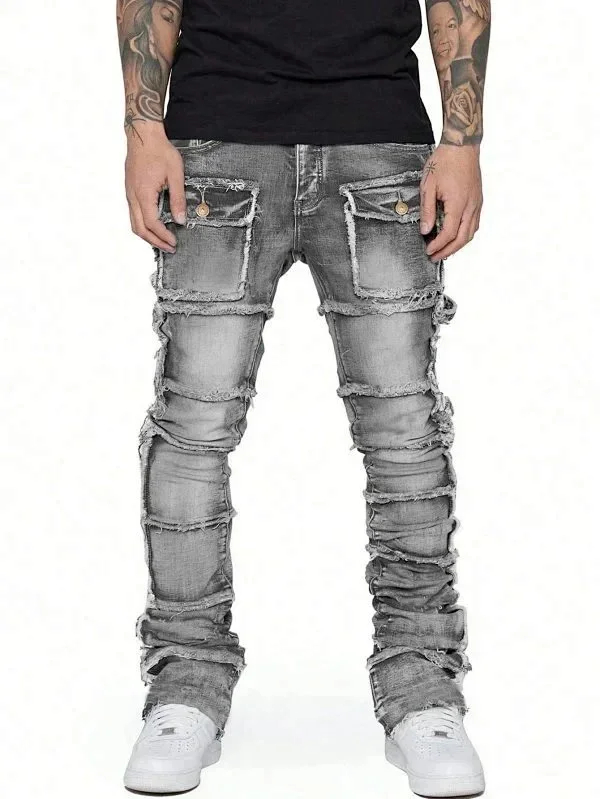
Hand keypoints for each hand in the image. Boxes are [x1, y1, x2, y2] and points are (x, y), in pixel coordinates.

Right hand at [125, 123, 185, 252]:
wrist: (143, 135)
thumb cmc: (159, 151)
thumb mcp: (175, 174)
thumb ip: (178, 199)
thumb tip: (181, 220)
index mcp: (143, 194)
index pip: (152, 223)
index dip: (163, 236)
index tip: (174, 242)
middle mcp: (132, 196)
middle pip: (139, 229)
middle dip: (155, 242)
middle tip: (169, 248)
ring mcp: (129, 194)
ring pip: (134, 223)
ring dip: (148, 236)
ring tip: (162, 241)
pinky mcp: (130, 191)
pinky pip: (134, 214)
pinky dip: (143, 225)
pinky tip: (155, 226)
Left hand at [419, 144, 482, 260]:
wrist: (461, 146)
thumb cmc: (444, 161)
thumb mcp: (428, 186)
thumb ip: (427, 210)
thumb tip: (425, 230)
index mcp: (458, 203)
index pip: (449, 233)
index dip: (438, 245)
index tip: (429, 250)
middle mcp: (471, 206)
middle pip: (463, 238)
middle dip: (448, 251)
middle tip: (435, 257)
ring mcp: (477, 203)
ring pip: (471, 233)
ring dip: (458, 245)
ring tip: (444, 250)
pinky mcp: (478, 200)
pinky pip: (474, 224)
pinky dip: (465, 234)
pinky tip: (455, 236)